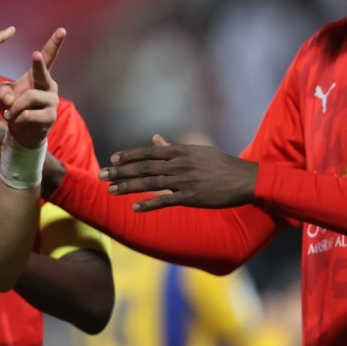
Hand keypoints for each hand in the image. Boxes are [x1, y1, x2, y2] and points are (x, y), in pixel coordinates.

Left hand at [0, 28, 64, 148]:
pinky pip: (29, 114)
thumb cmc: (15, 108)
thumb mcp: (4, 96)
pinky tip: (17, 121)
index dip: (54, 43)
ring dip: (15, 107)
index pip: (49, 57)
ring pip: (30, 97)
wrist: (23, 132)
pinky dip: (18, 118)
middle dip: (38, 64)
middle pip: (42, 73)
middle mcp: (50, 86)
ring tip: (10, 113)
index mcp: (40, 76)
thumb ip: (3, 91)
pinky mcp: (50, 116)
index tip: (62, 30)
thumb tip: (11, 99)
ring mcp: (52, 101)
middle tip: (35, 54)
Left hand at [98, 134, 257, 210]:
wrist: (244, 179)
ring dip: (128, 187)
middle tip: (101, 176)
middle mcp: (179, 164)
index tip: (112, 159)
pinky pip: (165, 201)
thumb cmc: (220, 164)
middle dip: (120, 172)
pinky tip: (134, 207)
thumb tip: (154, 138)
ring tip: (110, 191)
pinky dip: (148, 204)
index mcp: (180, 151)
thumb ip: (172, 147)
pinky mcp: (191, 198)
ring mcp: (184, 181)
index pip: (148, 152)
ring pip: (150, 183)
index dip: (128, 156)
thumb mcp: (196, 151)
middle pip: (143, 167)